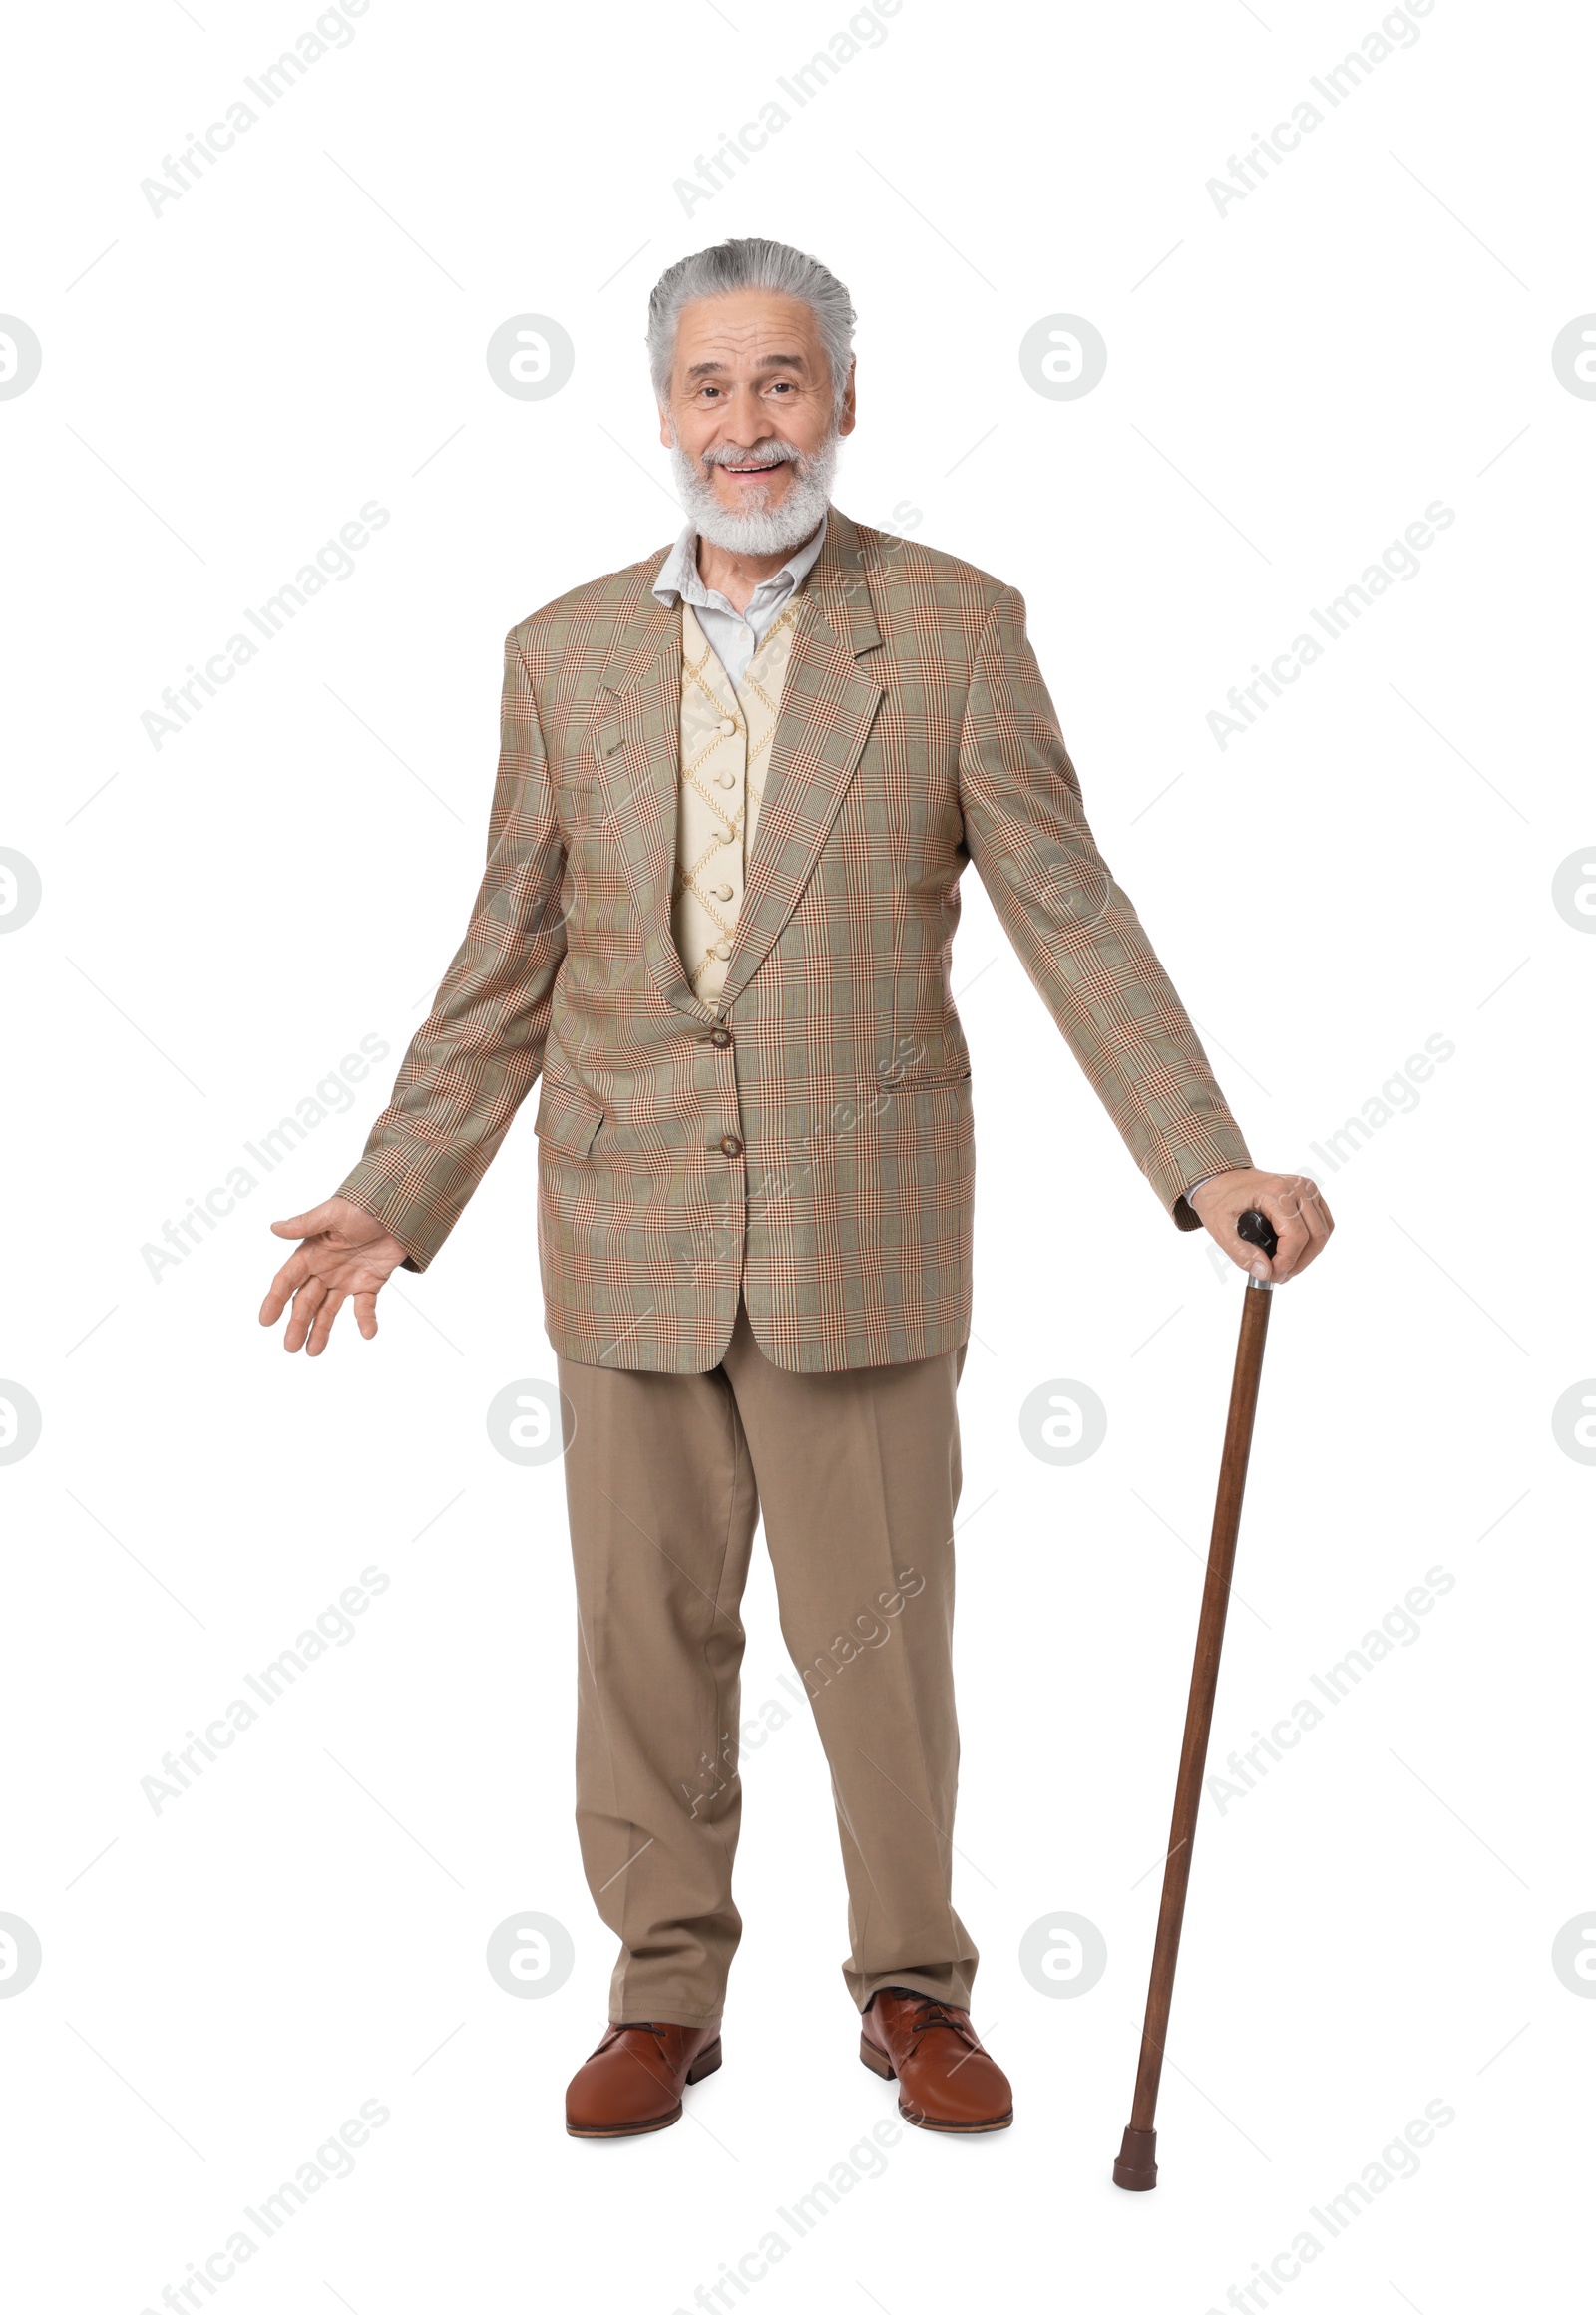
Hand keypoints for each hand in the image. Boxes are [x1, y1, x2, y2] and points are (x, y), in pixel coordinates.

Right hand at [259, 1196, 411, 1354]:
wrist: (400, 1208)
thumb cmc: (363, 1204)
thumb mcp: (333, 1213)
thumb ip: (306, 1224)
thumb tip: (274, 1228)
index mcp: (310, 1252)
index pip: (287, 1280)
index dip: (275, 1300)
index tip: (266, 1321)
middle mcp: (324, 1269)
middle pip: (306, 1301)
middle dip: (297, 1323)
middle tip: (290, 1347)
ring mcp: (346, 1278)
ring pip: (329, 1309)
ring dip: (321, 1330)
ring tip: (312, 1352)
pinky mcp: (369, 1283)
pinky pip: (365, 1306)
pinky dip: (366, 1320)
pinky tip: (368, 1333)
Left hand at [1188, 1168, 1333, 1284]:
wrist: (1221, 1178)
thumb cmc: (1219, 1199)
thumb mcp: (1221, 1229)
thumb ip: (1242, 1253)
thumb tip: (1265, 1272)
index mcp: (1275, 1192)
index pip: (1296, 1236)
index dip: (1287, 1262)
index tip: (1273, 1276)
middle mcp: (1296, 1187)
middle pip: (1315, 1235)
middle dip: (1298, 1263)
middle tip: (1279, 1275)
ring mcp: (1306, 1187)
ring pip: (1323, 1231)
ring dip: (1308, 1255)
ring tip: (1285, 1266)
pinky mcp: (1310, 1191)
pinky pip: (1323, 1222)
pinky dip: (1313, 1241)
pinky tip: (1294, 1251)